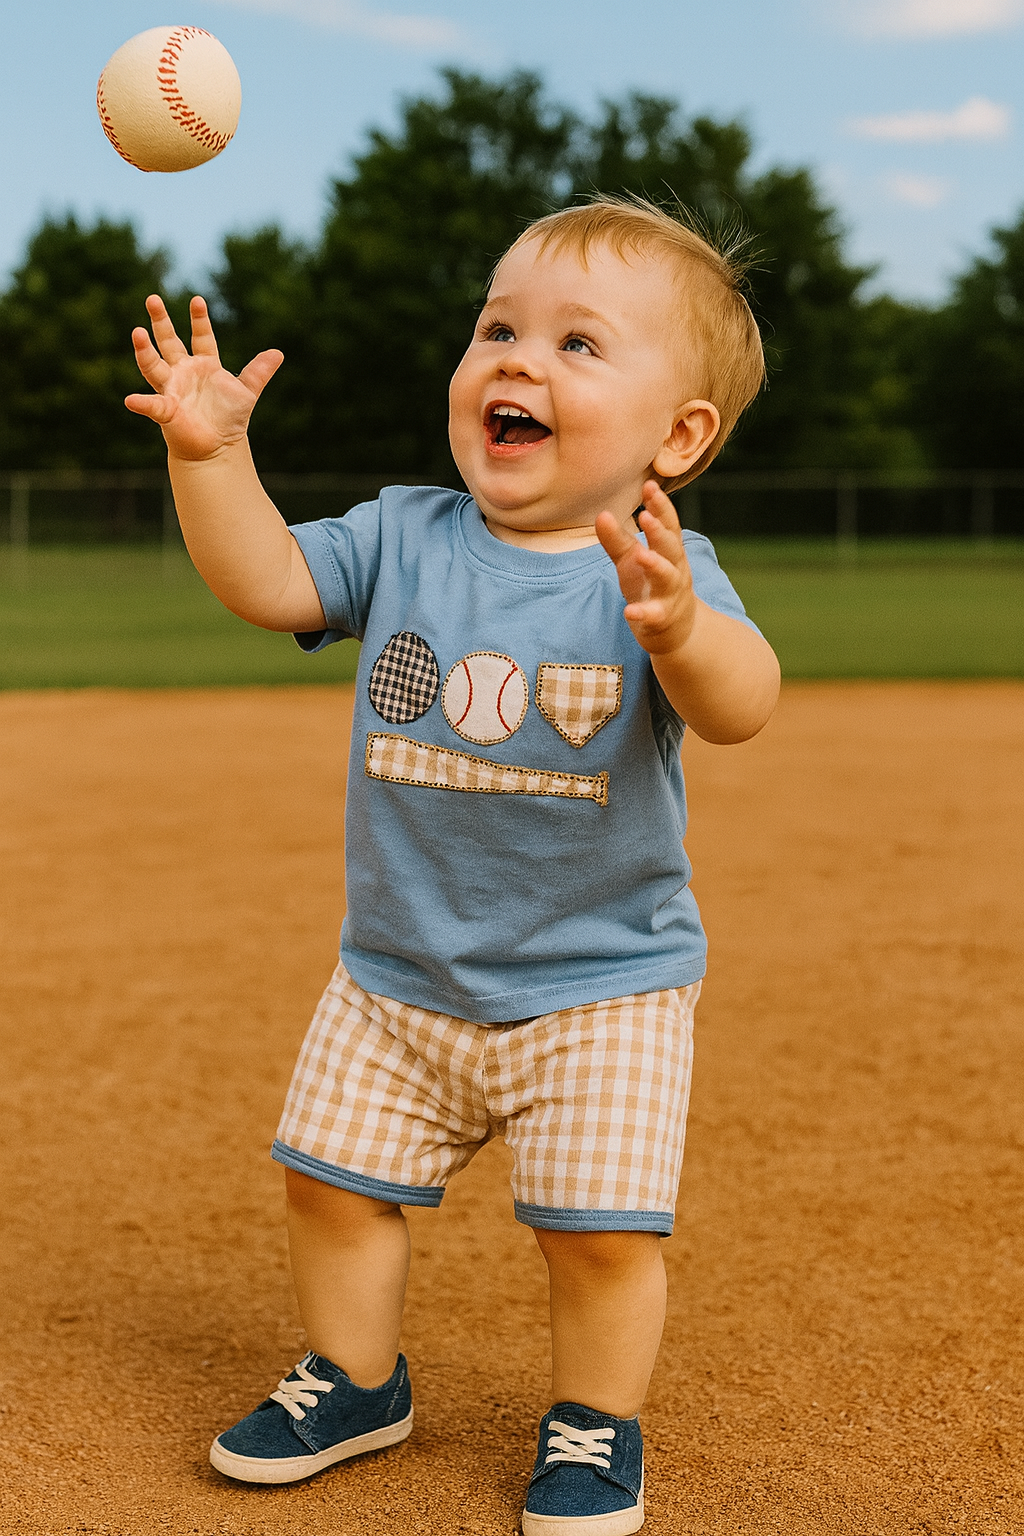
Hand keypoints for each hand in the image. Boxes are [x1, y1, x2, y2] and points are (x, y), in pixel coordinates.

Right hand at [125, 295, 282, 461]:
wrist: (218, 448)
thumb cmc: (229, 419)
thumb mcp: (247, 392)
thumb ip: (259, 372)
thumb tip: (278, 353)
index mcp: (204, 364)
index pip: (201, 337)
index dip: (199, 319)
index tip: (198, 300)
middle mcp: (183, 372)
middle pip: (169, 342)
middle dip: (161, 321)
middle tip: (152, 298)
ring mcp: (172, 389)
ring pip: (154, 366)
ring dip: (144, 351)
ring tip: (137, 333)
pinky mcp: (166, 411)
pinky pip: (152, 406)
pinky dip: (142, 404)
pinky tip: (131, 401)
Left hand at [595, 480, 696, 656]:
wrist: (676, 630)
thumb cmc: (651, 586)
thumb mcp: (632, 560)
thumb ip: (617, 539)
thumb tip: (601, 513)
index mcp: (669, 551)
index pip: (668, 525)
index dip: (661, 506)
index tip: (650, 486)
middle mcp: (675, 569)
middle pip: (671, 547)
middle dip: (660, 532)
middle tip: (646, 516)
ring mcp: (670, 594)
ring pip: (668, 578)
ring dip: (656, 565)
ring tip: (641, 554)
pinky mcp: (662, 619)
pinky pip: (654, 615)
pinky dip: (643, 613)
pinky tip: (629, 611)